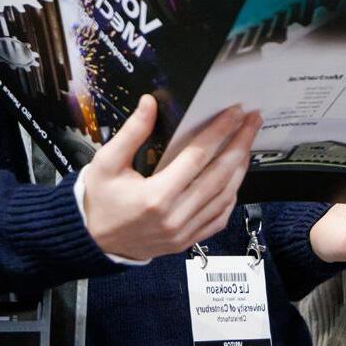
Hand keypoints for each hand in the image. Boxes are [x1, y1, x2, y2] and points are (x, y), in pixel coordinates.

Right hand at [84, 95, 260, 260]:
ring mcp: (184, 232)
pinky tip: (235, 176)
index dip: (220, 131)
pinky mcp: (187, 242)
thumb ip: (131, 132)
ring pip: (225, 196)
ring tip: (247, 142)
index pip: (198, 157)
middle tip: (254, 120)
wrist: (91, 243)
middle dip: (240, 143)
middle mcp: (175, 216)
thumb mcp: (106, 163)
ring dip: (241, 167)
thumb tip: (149, 102)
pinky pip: (219, 217)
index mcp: (156, 196)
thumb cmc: (99, 200)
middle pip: (220, 174)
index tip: (236, 112)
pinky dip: (232, 194)